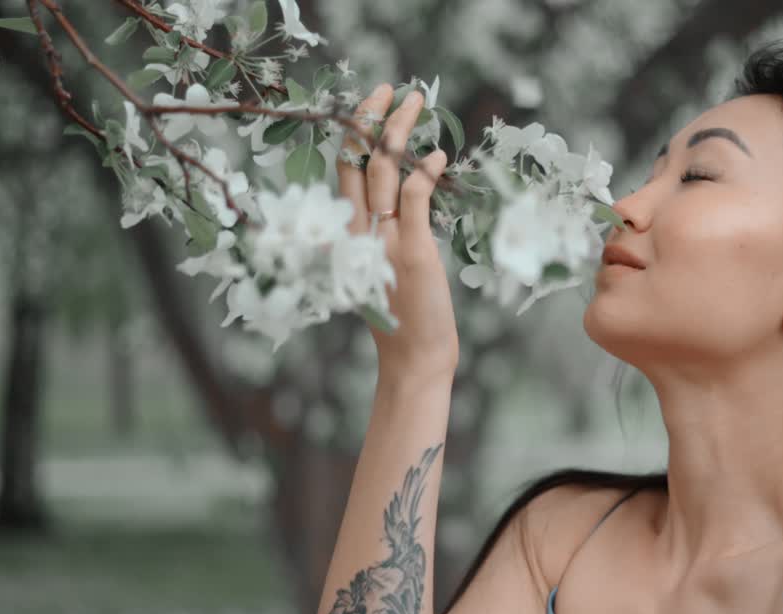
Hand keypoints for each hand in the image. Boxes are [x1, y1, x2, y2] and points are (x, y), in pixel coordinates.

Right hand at [339, 84, 458, 381]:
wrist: (412, 357)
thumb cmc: (401, 315)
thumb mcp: (379, 267)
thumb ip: (380, 233)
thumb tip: (398, 197)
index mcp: (346, 233)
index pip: (344, 171)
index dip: (356, 133)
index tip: (372, 104)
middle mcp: (358, 231)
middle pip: (358, 160)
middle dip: (373, 117)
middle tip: (391, 88)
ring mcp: (383, 240)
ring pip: (383, 170)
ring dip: (399, 131)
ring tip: (417, 104)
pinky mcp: (412, 251)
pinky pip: (413, 199)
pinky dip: (424, 173)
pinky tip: (438, 154)